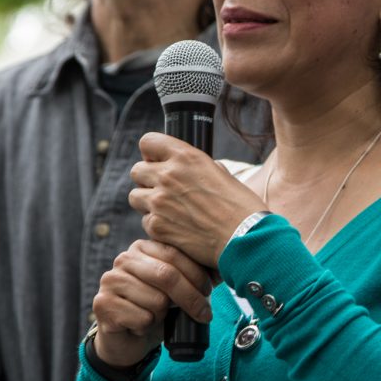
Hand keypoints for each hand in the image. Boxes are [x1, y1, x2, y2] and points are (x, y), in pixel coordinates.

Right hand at [92, 239, 211, 367]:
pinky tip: (140, 326)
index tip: (210, 291)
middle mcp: (123, 260)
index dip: (197, 275)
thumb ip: (191, 276)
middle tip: (203, 313)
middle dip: (191, 297)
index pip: (174, 254)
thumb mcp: (175, 289)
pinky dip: (148, 327)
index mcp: (141, 248)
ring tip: (155, 317)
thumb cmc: (154, 310)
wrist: (126, 340)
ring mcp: (110, 281)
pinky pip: (142, 318)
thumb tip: (222, 270)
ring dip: (163, 315)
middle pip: (166, 275)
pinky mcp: (102, 305)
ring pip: (156, 300)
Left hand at [130, 133, 266, 266]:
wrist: (244, 238)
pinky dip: (157, 226)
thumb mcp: (221, 174)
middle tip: (163, 191)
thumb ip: (197, 168)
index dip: (151, 153)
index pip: (148, 142)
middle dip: (147, 180)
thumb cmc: (240, 207)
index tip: (158, 162)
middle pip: (137, 171)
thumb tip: (186, 169)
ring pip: (135, 197)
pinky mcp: (157, 226)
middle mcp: (168, 175)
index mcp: (185, 156)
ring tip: (168, 211)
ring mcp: (159, 201)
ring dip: (148, 203)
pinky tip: (176, 229)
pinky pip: (145, 221)